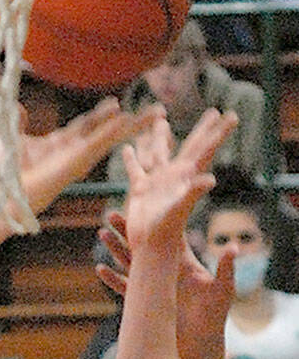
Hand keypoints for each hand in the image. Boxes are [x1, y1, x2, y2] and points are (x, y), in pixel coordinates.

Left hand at [17, 98, 160, 216]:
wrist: (2, 196)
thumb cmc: (3, 174)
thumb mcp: (10, 138)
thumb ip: (18, 121)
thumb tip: (18, 105)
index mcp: (61, 144)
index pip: (87, 125)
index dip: (102, 114)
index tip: (116, 103)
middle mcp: (73, 150)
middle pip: (107, 130)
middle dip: (130, 120)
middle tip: (154, 110)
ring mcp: (77, 157)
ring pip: (111, 137)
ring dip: (134, 125)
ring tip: (157, 114)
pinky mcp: (75, 164)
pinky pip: (98, 144)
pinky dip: (112, 132)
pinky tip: (127, 120)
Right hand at [98, 208, 236, 358]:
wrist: (199, 345)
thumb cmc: (214, 318)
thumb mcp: (222, 291)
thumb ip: (225, 269)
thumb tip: (232, 246)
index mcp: (183, 264)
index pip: (167, 237)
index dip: (157, 222)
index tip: (146, 208)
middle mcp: (166, 272)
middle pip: (143, 245)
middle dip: (127, 230)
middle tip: (112, 214)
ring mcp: (153, 287)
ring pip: (129, 263)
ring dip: (115, 249)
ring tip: (101, 234)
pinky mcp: (144, 302)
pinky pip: (124, 288)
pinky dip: (112, 278)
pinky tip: (99, 268)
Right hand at [120, 109, 235, 258]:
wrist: (151, 246)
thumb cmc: (167, 231)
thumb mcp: (181, 209)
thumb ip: (193, 192)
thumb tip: (210, 179)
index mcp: (186, 176)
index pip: (205, 148)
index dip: (218, 132)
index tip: (231, 116)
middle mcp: (175, 176)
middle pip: (191, 145)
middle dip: (202, 129)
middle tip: (214, 112)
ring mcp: (157, 181)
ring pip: (159, 152)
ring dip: (159, 136)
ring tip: (160, 119)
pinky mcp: (141, 190)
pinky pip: (135, 169)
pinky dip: (131, 158)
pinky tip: (127, 147)